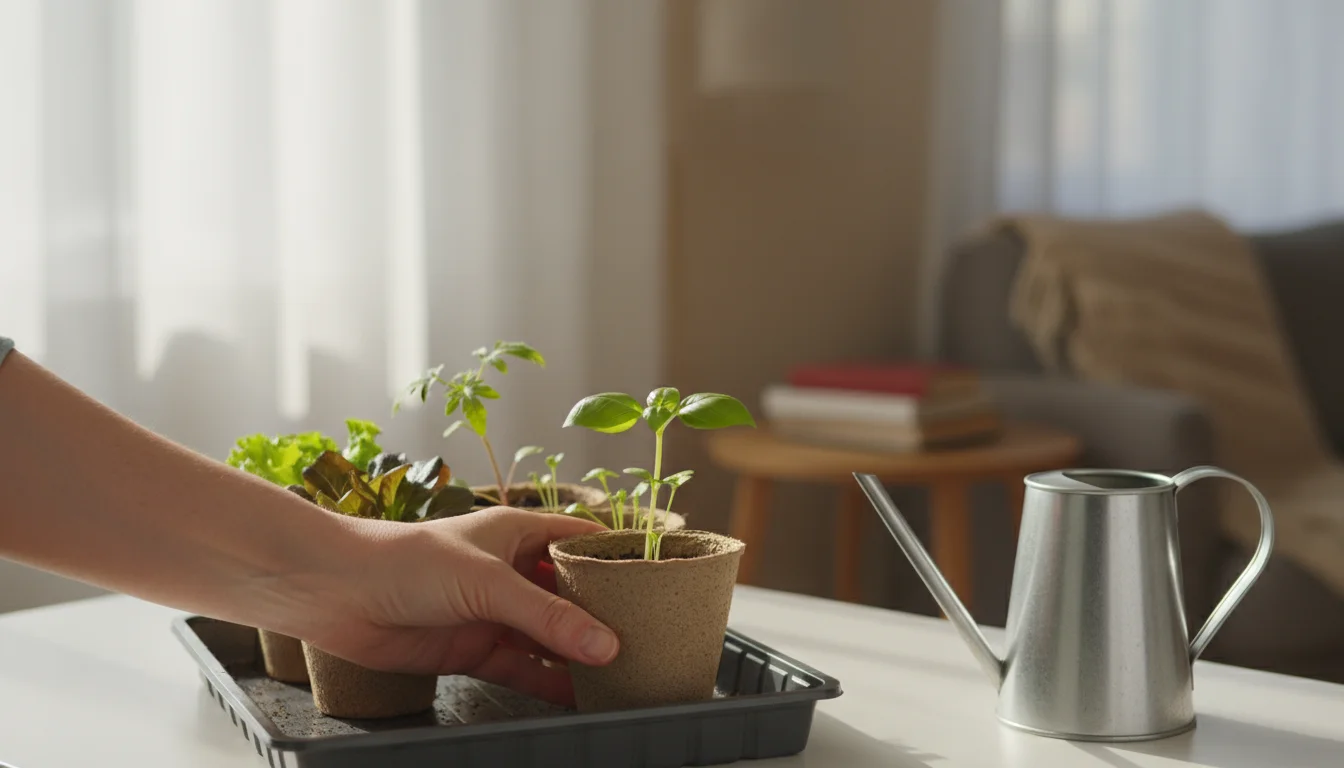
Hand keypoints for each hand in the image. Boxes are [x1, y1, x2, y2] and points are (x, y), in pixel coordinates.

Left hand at [291, 508, 617, 706]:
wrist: (337, 593)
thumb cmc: (406, 561)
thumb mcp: (489, 583)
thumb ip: (548, 619)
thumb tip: (606, 646)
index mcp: (517, 531)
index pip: (580, 540)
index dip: (615, 557)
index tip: (656, 578)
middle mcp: (509, 570)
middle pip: (569, 593)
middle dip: (604, 613)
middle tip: (649, 634)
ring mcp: (492, 612)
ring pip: (549, 634)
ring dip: (579, 652)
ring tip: (624, 670)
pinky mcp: (474, 648)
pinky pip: (523, 667)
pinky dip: (549, 681)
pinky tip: (579, 694)